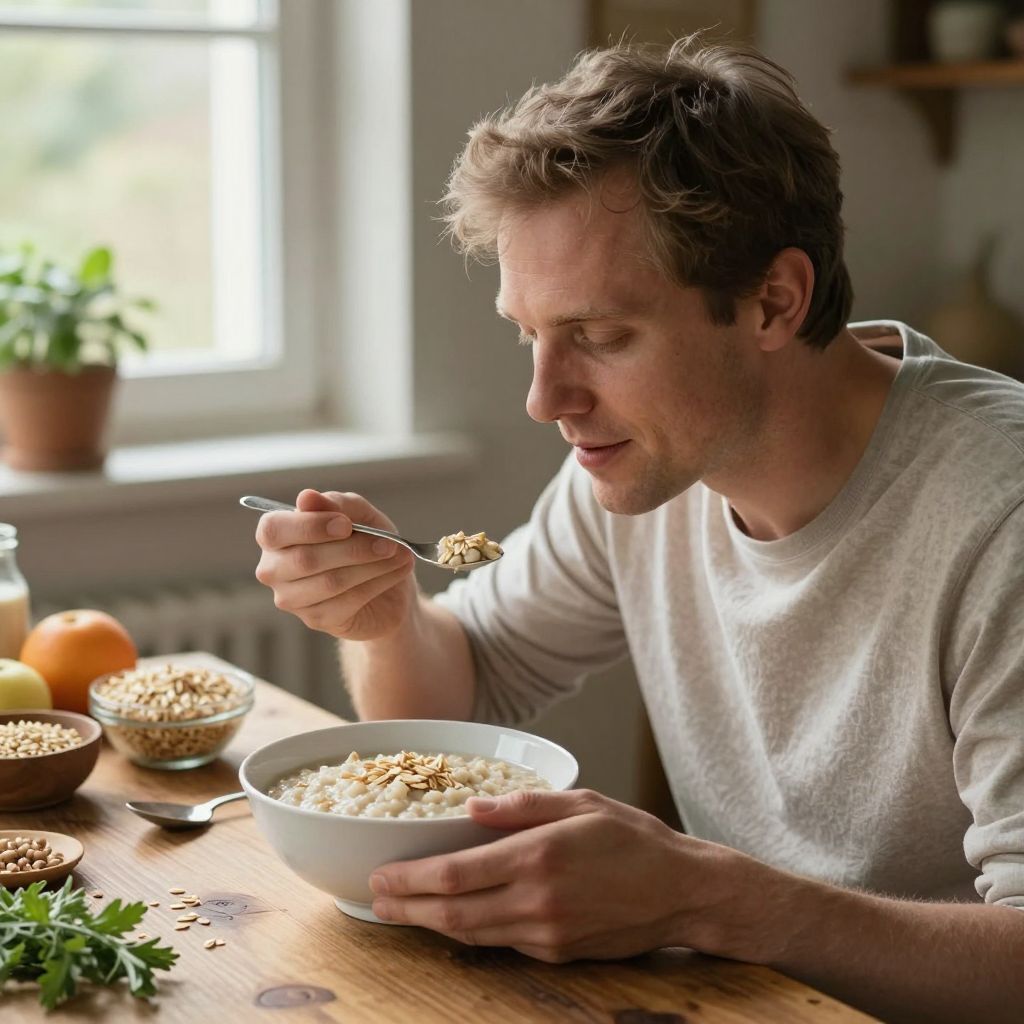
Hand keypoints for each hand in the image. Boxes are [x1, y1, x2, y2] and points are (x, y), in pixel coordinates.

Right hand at [254, 488, 415, 640]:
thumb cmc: (365, 540)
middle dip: (353, 549)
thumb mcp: (358, 513)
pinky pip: (347, 601)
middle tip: (388, 543)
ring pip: (330, 582)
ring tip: (400, 555)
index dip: (310, 526)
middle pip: (305, 559)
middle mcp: (273, 569)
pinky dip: (378, 583)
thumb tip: (306, 497)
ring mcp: (291, 598)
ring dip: (371, 566)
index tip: (347, 524)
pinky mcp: (316, 619)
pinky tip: (396, 572)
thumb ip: (335, 504)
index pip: (274, 529)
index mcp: (275, 535)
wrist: (388, 583)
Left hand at [368, 789, 762, 962]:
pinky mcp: (557, 953)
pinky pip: (502, 944)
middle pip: (453, 914)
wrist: (683, 892)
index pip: (456, 874)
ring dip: (431, 926)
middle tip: (375, 902)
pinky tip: (455, 920)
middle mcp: (537, 901)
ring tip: (402, 913)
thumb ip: (523, 806)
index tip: (380, 876)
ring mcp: (546, 934)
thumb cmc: (634, 838)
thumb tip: (472, 809)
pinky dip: (471, 933)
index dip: (411, 879)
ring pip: (472, 936)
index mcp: (539, 856)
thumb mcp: (582, 802)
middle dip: (408, 909)